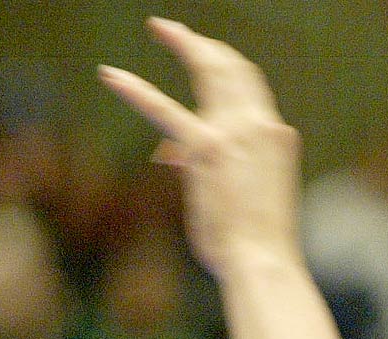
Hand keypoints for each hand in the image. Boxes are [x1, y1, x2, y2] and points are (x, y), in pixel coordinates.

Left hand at [98, 17, 302, 280]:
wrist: (265, 262)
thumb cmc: (260, 249)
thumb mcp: (257, 201)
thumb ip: (233, 173)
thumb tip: (197, 167)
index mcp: (276, 138)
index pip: (251, 89)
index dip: (228, 66)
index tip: (209, 54)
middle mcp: (260, 126)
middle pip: (235, 67)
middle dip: (205, 44)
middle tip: (176, 31)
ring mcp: (235, 133)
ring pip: (210, 69)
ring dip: (184, 43)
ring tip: (161, 28)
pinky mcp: (205, 148)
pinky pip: (163, 109)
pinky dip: (135, 90)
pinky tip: (110, 77)